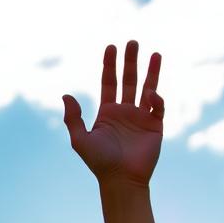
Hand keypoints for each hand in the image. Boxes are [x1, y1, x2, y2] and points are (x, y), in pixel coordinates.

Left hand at [63, 41, 163, 186]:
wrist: (121, 180)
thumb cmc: (99, 162)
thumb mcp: (80, 139)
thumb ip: (73, 118)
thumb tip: (66, 95)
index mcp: (108, 112)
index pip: (109, 82)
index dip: (110, 64)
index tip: (111, 47)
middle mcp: (125, 111)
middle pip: (129, 80)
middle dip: (130, 61)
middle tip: (132, 42)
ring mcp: (141, 117)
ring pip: (148, 88)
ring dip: (151, 71)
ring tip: (155, 53)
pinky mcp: (155, 126)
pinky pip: (157, 106)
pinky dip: (155, 98)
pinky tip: (150, 95)